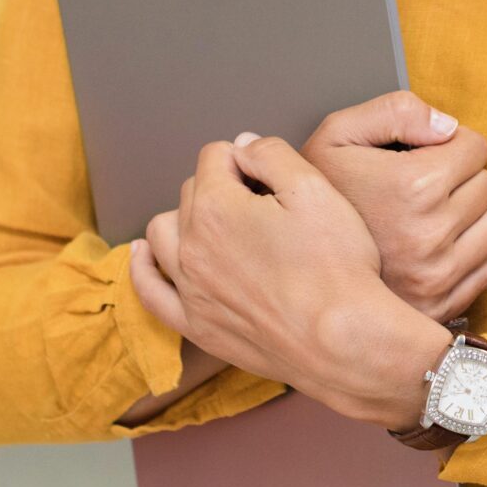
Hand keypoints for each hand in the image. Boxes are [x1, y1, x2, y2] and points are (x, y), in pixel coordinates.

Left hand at [137, 133, 449, 428]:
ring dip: (184, 218)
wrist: (342, 340)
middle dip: (222, 186)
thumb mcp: (315, 189)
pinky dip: (144, 267)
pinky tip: (146, 253)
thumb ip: (272, 154)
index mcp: (217, 206)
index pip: (216, 156)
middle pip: (191, 192)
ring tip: (217, 222)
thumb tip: (241, 146)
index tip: (272, 178)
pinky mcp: (196, 324)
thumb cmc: (335, 266)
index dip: (248, 160)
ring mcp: (189, 288)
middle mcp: (191, 245)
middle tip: (263, 203)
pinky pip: (150, 290)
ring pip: (162, 233)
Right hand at [298, 91, 486, 321]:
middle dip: (459, 180)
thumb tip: (449, 127)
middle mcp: (431, 233)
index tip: (423, 156)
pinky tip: (427, 253)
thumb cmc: (317, 197)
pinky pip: (483, 268)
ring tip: (425, 219)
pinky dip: (464, 258)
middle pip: (486, 185)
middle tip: (420, 189)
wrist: (288, 272)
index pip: (476, 147)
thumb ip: (394, 111)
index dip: (449, 145)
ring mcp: (438, 274)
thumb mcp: (335, 134)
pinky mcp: (441, 305)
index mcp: (413, 186)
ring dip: (468, 219)